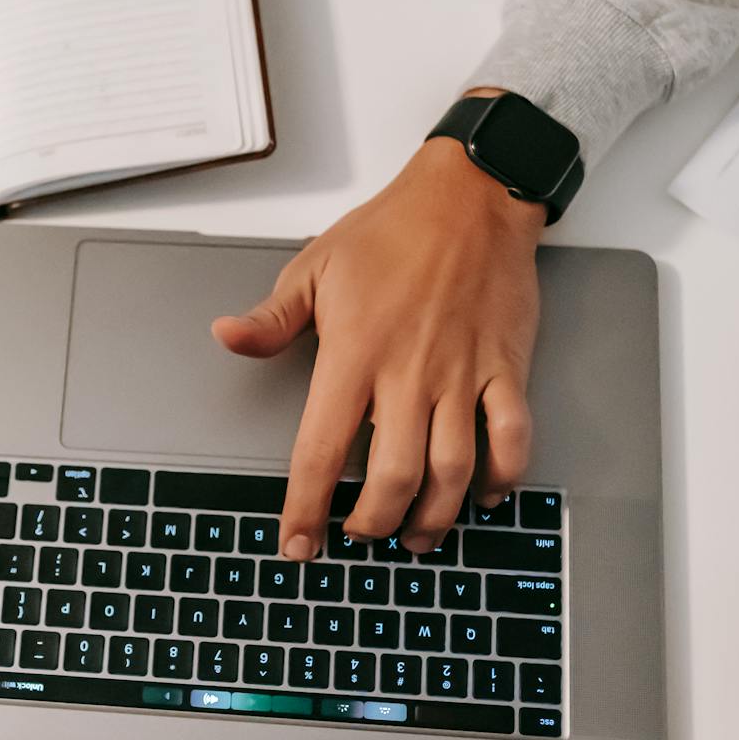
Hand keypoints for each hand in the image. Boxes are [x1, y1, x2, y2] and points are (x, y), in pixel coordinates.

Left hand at [213, 126, 544, 559]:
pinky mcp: (506, 368)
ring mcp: (461, 375)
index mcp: (354, 355)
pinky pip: (512, 437)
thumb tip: (226, 337)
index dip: (306, 508)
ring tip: (415, 535)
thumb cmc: (391, 230)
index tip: (297, 544)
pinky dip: (502, 477)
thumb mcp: (315, 267)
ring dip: (433, 517)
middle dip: (372, 524)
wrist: (470, 196)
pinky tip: (484, 496)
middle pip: (391, 478)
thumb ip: (272, 319)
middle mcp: (408, 375)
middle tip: (360, 535)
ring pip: (452, 471)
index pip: (320, 451)